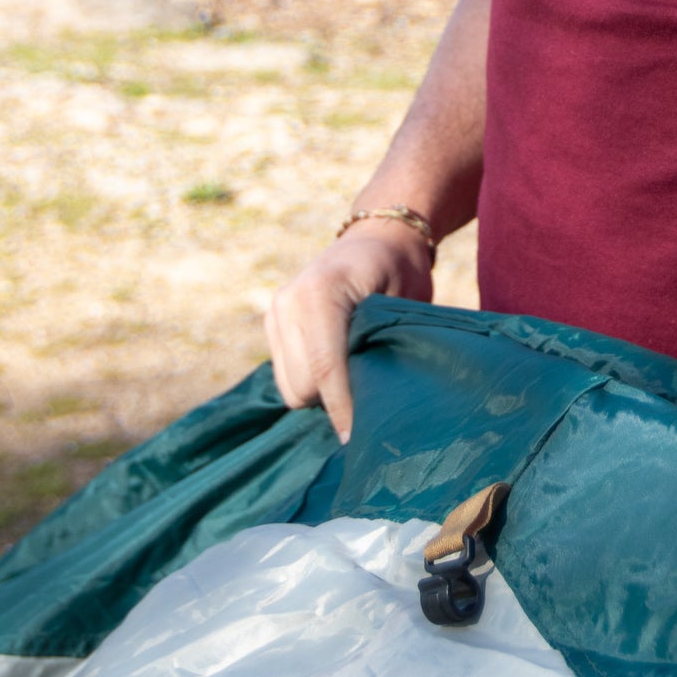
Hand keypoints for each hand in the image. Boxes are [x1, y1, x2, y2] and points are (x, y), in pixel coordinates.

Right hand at [265, 221, 433, 442]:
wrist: (378, 238)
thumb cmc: (402, 271)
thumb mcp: (404, 305)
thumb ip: (382, 347)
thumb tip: (373, 405)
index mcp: (322, 291)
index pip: (325, 366)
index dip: (342, 407)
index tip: (356, 438)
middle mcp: (289, 300)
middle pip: (301, 385)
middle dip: (333, 401)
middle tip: (370, 395)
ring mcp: (276, 310)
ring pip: (289, 387)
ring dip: (320, 394)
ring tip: (355, 376)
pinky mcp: (271, 322)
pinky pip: (284, 375)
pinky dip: (309, 381)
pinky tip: (336, 368)